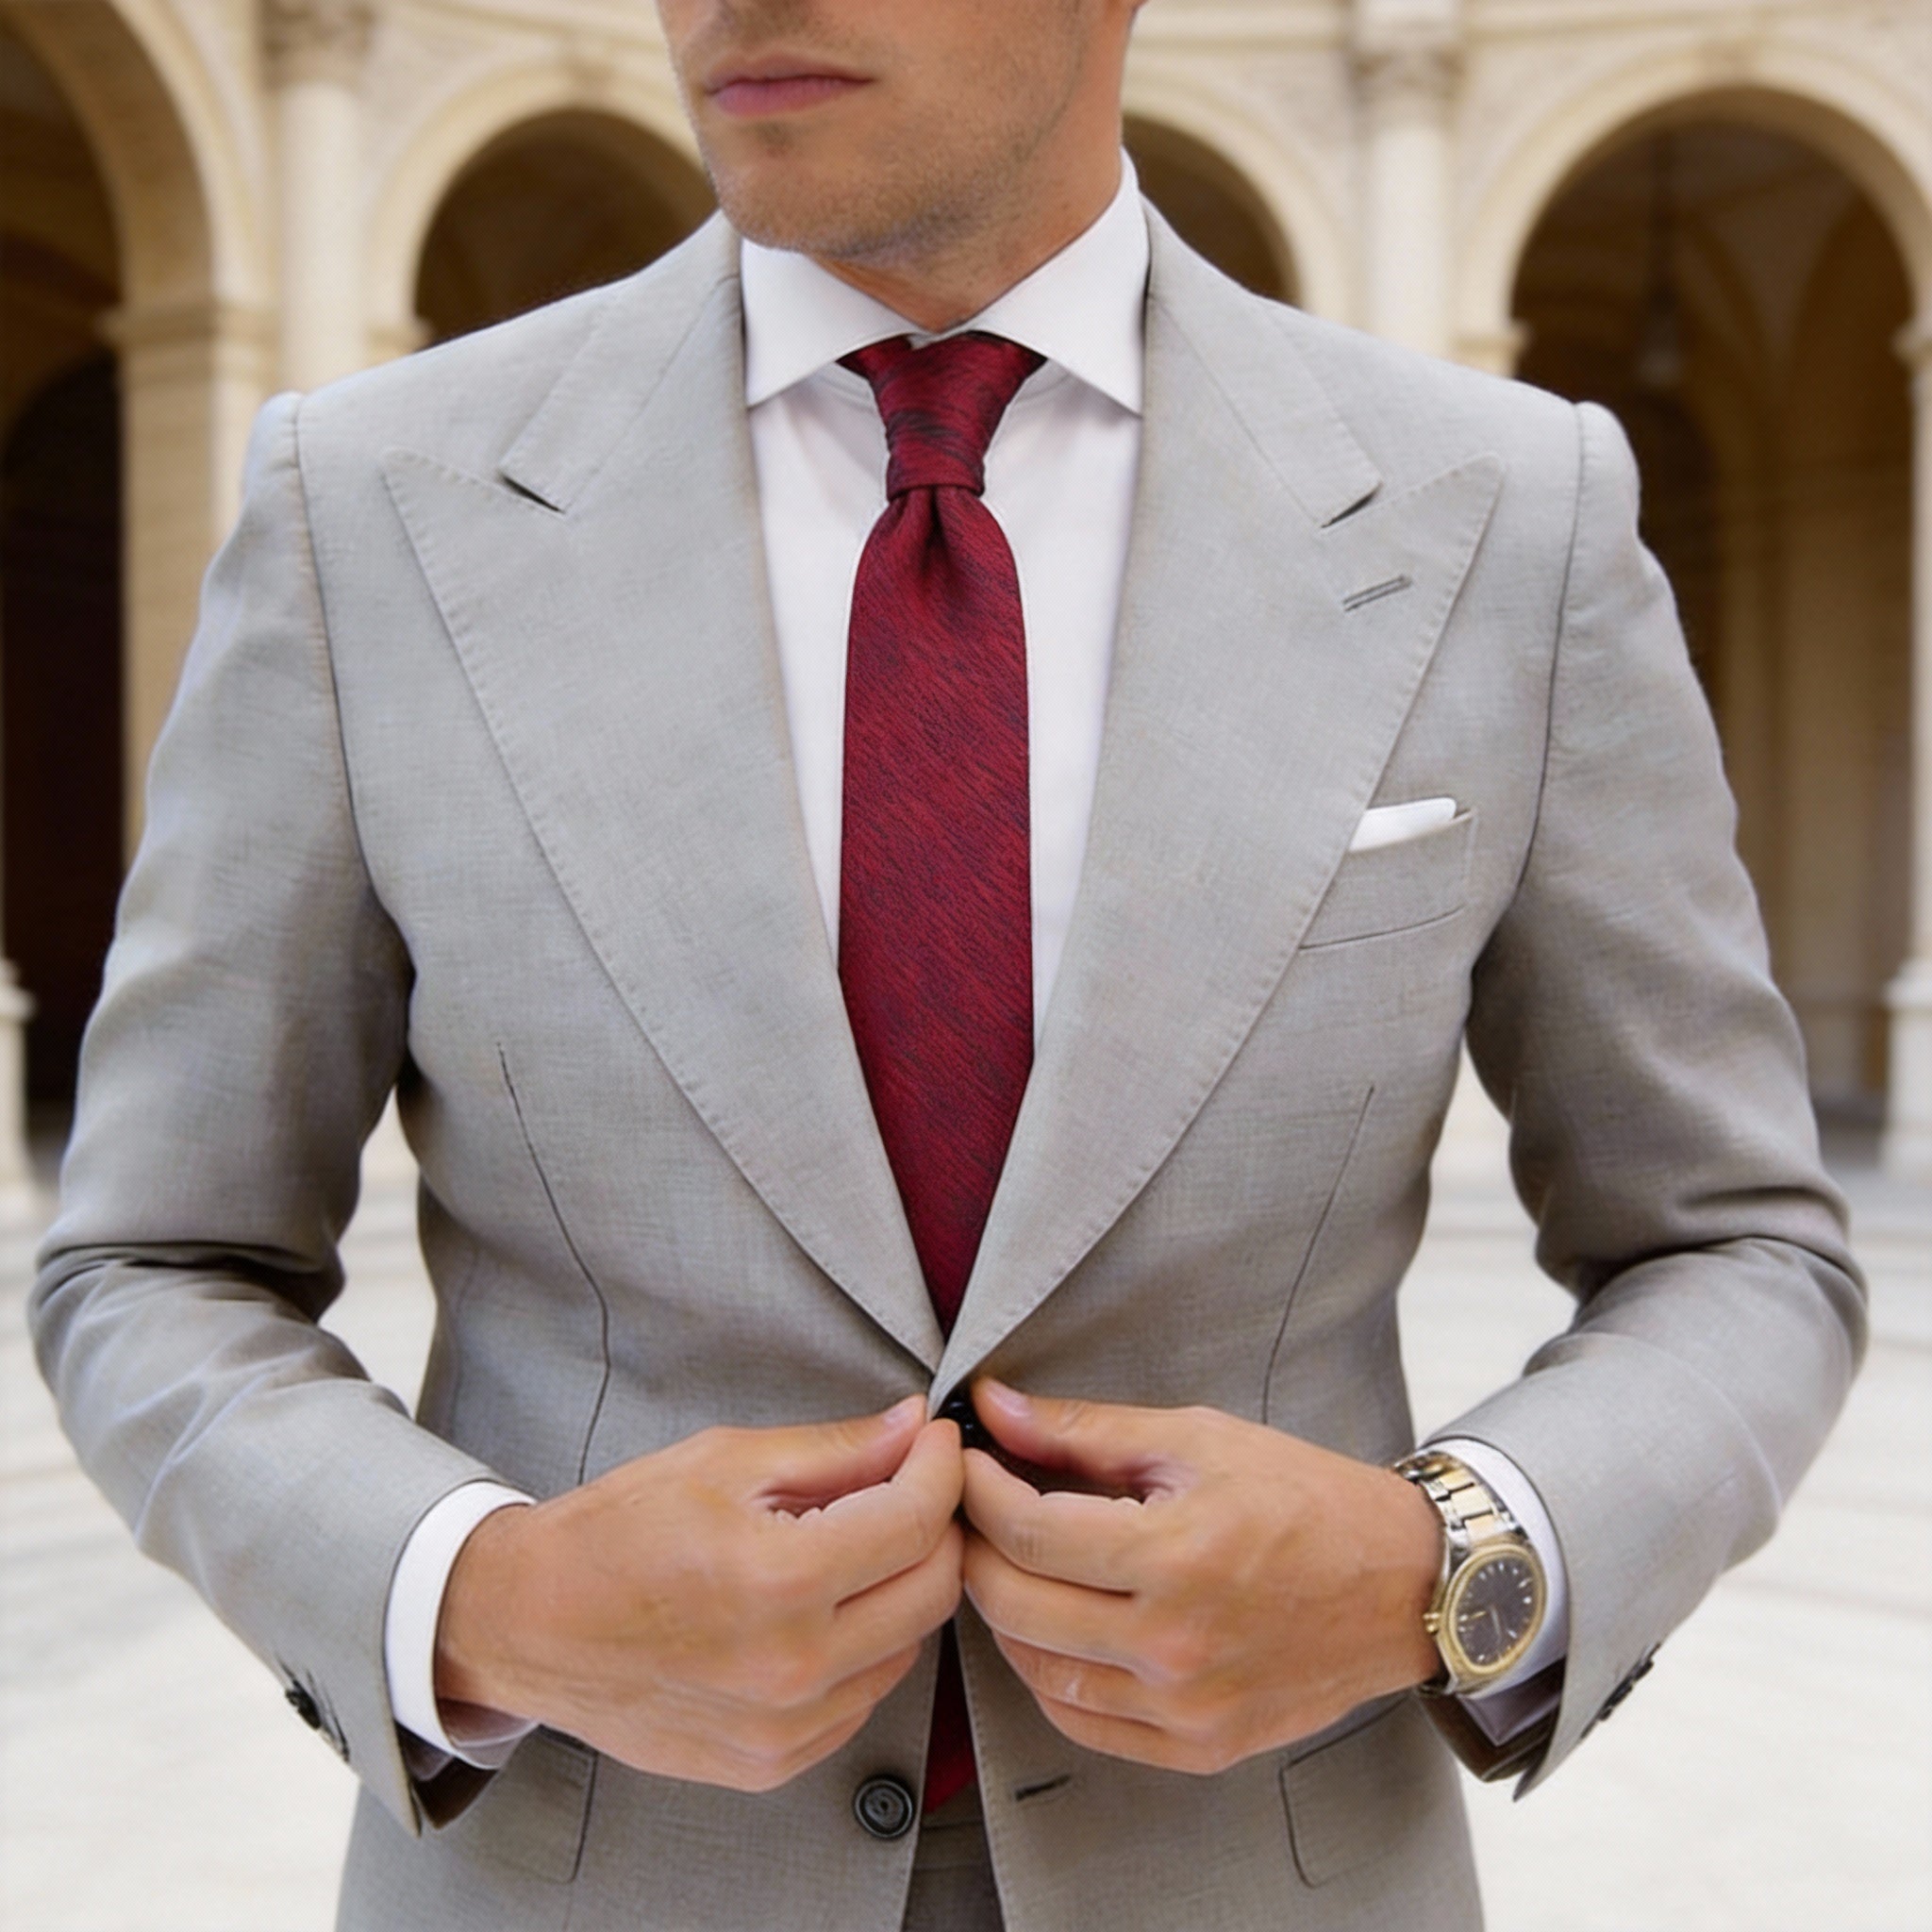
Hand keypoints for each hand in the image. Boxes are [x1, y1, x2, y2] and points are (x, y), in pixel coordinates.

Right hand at [435, 1398, 963, 1790]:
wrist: (530, 1625)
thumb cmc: (616, 1534)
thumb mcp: (724, 1461)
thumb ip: (834, 1450)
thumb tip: (911, 1428)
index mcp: (778, 1580)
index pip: (915, 1522)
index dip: (941, 1469)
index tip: (936, 1442)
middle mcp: (791, 1667)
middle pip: (932, 1591)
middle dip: (937, 1525)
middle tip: (910, 1484)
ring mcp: (783, 1728)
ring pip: (907, 1647)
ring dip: (902, 1587)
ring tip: (856, 1543)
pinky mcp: (772, 1763)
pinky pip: (863, 1698)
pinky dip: (865, 1647)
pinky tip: (824, 1607)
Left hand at [960, 1381, 1440, 1774]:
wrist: (1402, 1585)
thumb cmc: (1304, 1498)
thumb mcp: (1197, 1439)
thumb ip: (1085, 1429)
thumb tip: (994, 1407)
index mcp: (1177, 1556)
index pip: (1028, 1532)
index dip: (979, 1492)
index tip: (967, 1462)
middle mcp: (1176, 1644)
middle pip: (1016, 1606)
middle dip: (976, 1549)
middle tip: (974, 1511)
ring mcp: (1186, 1707)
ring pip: (1037, 1672)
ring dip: (1005, 1615)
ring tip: (1011, 1564)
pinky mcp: (1199, 1747)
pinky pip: (1083, 1724)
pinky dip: (1049, 1677)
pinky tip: (1052, 1629)